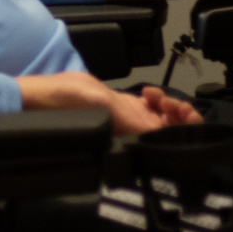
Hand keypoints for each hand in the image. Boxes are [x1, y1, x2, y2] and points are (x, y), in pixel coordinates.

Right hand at [16, 71, 201, 136]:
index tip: (181, 111)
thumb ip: (131, 120)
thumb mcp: (102, 108)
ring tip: (156, 96)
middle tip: (172, 102)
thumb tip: (159, 132)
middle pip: (172, 130)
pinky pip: (150, 109)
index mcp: (131, 136)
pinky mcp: (123, 109)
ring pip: (164, 119)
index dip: (183, 127)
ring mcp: (130, 120)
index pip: (168, 139)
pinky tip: (148, 93)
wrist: (49, 95)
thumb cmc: (69, 104)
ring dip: (169, 105)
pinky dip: (157, 100)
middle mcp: (134, 131)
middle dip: (180, 115)